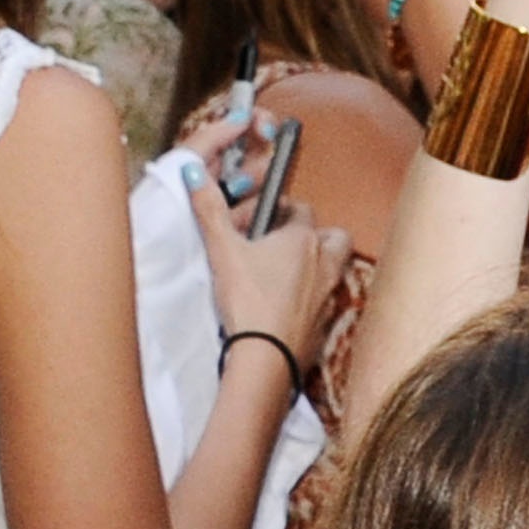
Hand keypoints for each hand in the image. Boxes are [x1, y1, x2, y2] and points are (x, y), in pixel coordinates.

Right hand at [182, 129, 350, 358]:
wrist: (267, 356)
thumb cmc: (248, 300)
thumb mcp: (222, 251)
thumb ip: (209, 211)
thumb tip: (192, 171)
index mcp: (303, 239)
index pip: (301, 209)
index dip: (280, 209)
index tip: (259, 219)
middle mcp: (325, 262)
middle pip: (333, 235)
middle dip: (314, 234)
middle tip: (283, 243)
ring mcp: (330, 293)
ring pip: (336, 267)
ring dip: (318, 264)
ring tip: (286, 272)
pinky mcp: (327, 322)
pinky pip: (328, 299)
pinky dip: (314, 296)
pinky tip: (289, 304)